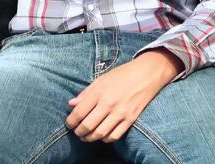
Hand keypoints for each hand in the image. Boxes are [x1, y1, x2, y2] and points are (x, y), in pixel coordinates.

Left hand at [66, 48, 183, 142]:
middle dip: (79, 132)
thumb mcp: (100, 79)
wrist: (145, 75)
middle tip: (76, 132)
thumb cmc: (121, 75)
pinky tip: (101, 136)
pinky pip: (115, 136)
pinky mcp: (130, 120)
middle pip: (88, 125)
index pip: (80, 112)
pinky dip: (105, 139)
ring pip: (100, 133)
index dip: (71, 121)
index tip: (68, 123)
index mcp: (99, 92)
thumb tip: (71, 104)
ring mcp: (120, 113)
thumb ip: (85, 93)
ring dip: (90, 138)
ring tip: (85, 137)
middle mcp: (109, 104)